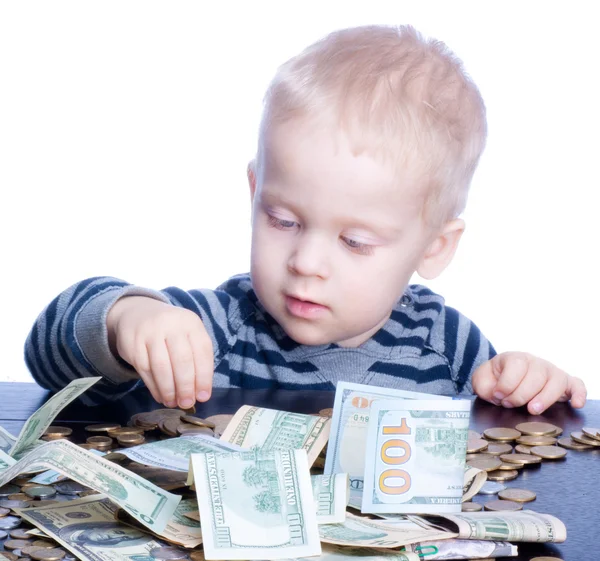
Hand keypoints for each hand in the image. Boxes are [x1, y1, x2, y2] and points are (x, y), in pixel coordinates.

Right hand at [107, 296, 212, 408]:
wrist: (139, 313)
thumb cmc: (171, 331)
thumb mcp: (187, 336)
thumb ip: (196, 360)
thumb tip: (200, 394)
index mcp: (191, 322)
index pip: (202, 351)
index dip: (204, 377)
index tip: (203, 397)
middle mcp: (172, 324)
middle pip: (182, 360)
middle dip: (185, 386)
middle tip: (187, 403)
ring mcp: (150, 332)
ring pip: (161, 367)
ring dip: (169, 390)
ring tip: (173, 403)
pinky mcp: (133, 343)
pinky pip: (145, 369)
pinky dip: (154, 387)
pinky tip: (161, 396)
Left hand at [472, 351, 586, 414]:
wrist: (506, 376)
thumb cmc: (496, 378)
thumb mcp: (482, 379)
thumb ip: (483, 385)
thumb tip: (496, 395)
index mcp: (515, 358)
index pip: (516, 366)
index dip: (506, 384)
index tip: (498, 396)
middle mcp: (535, 363)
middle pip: (536, 376)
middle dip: (521, 394)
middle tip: (509, 404)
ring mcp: (551, 372)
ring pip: (556, 381)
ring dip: (545, 398)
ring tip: (532, 410)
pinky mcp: (564, 383)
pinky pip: (577, 385)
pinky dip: (579, 393)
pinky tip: (575, 404)